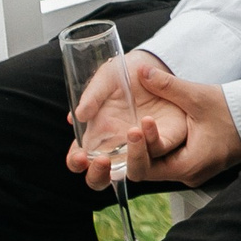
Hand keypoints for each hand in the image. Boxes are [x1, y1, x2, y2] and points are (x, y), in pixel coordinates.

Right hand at [61, 55, 159, 188]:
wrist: (153, 64)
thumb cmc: (123, 75)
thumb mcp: (106, 78)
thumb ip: (92, 95)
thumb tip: (77, 116)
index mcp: (96, 134)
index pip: (80, 158)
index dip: (76, 162)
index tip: (80, 156)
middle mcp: (116, 145)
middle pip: (101, 176)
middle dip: (97, 175)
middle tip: (102, 160)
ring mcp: (139, 145)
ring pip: (133, 170)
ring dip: (132, 158)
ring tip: (131, 132)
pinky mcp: (163, 138)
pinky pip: (158, 148)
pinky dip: (152, 138)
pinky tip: (147, 121)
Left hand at [114, 55, 240, 185]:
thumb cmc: (234, 111)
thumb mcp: (198, 96)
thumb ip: (167, 85)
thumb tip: (141, 71)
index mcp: (188, 166)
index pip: (146, 170)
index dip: (136, 149)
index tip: (135, 126)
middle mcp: (188, 174)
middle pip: (148, 171)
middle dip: (136, 150)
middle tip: (129, 129)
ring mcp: (192, 171)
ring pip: (157, 166)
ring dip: (145, 149)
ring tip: (133, 129)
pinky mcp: (195, 164)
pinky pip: (168, 161)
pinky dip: (157, 148)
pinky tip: (148, 132)